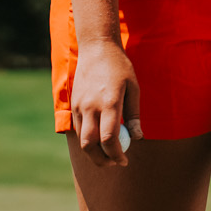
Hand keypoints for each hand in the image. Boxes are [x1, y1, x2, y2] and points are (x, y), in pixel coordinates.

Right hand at [69, 37, 142, 167]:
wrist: (96, 48)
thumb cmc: (120, 67)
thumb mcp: (133, 88)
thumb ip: (133, 114)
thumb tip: (137, 137)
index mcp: (109, 102)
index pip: (109, 138)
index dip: (117, 155)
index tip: (124, 161)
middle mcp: (91, 107)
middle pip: (90, 146)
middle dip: (102, 160)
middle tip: (114, 163)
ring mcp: (79, 106)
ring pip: (82, 140)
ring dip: (94, 152)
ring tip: (108, 152)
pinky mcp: (74, 105)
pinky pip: (79, 129)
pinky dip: (88, 138)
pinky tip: (99, 136)